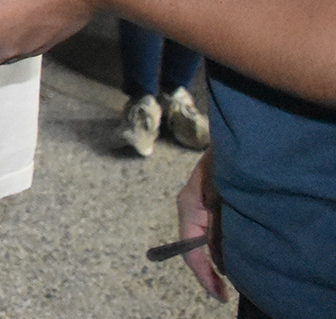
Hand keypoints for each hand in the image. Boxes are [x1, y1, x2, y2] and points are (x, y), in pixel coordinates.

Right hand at [177, 150, 227, 300]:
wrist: (237, 133)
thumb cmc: (225, 160)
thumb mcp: (220, 194)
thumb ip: (217, 224)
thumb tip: (219, 257)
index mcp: (188, 206)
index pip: (190, 250)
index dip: (204, 275)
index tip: (220, 293)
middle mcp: (193, 207)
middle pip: (198, 247)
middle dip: (213, 269)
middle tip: (228, 289)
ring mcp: (203, 204)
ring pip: (208, 238)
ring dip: (220, 255)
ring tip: (237, 273)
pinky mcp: (215, 200)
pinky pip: (217, 228)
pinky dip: (226, 242)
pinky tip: (239, 249)